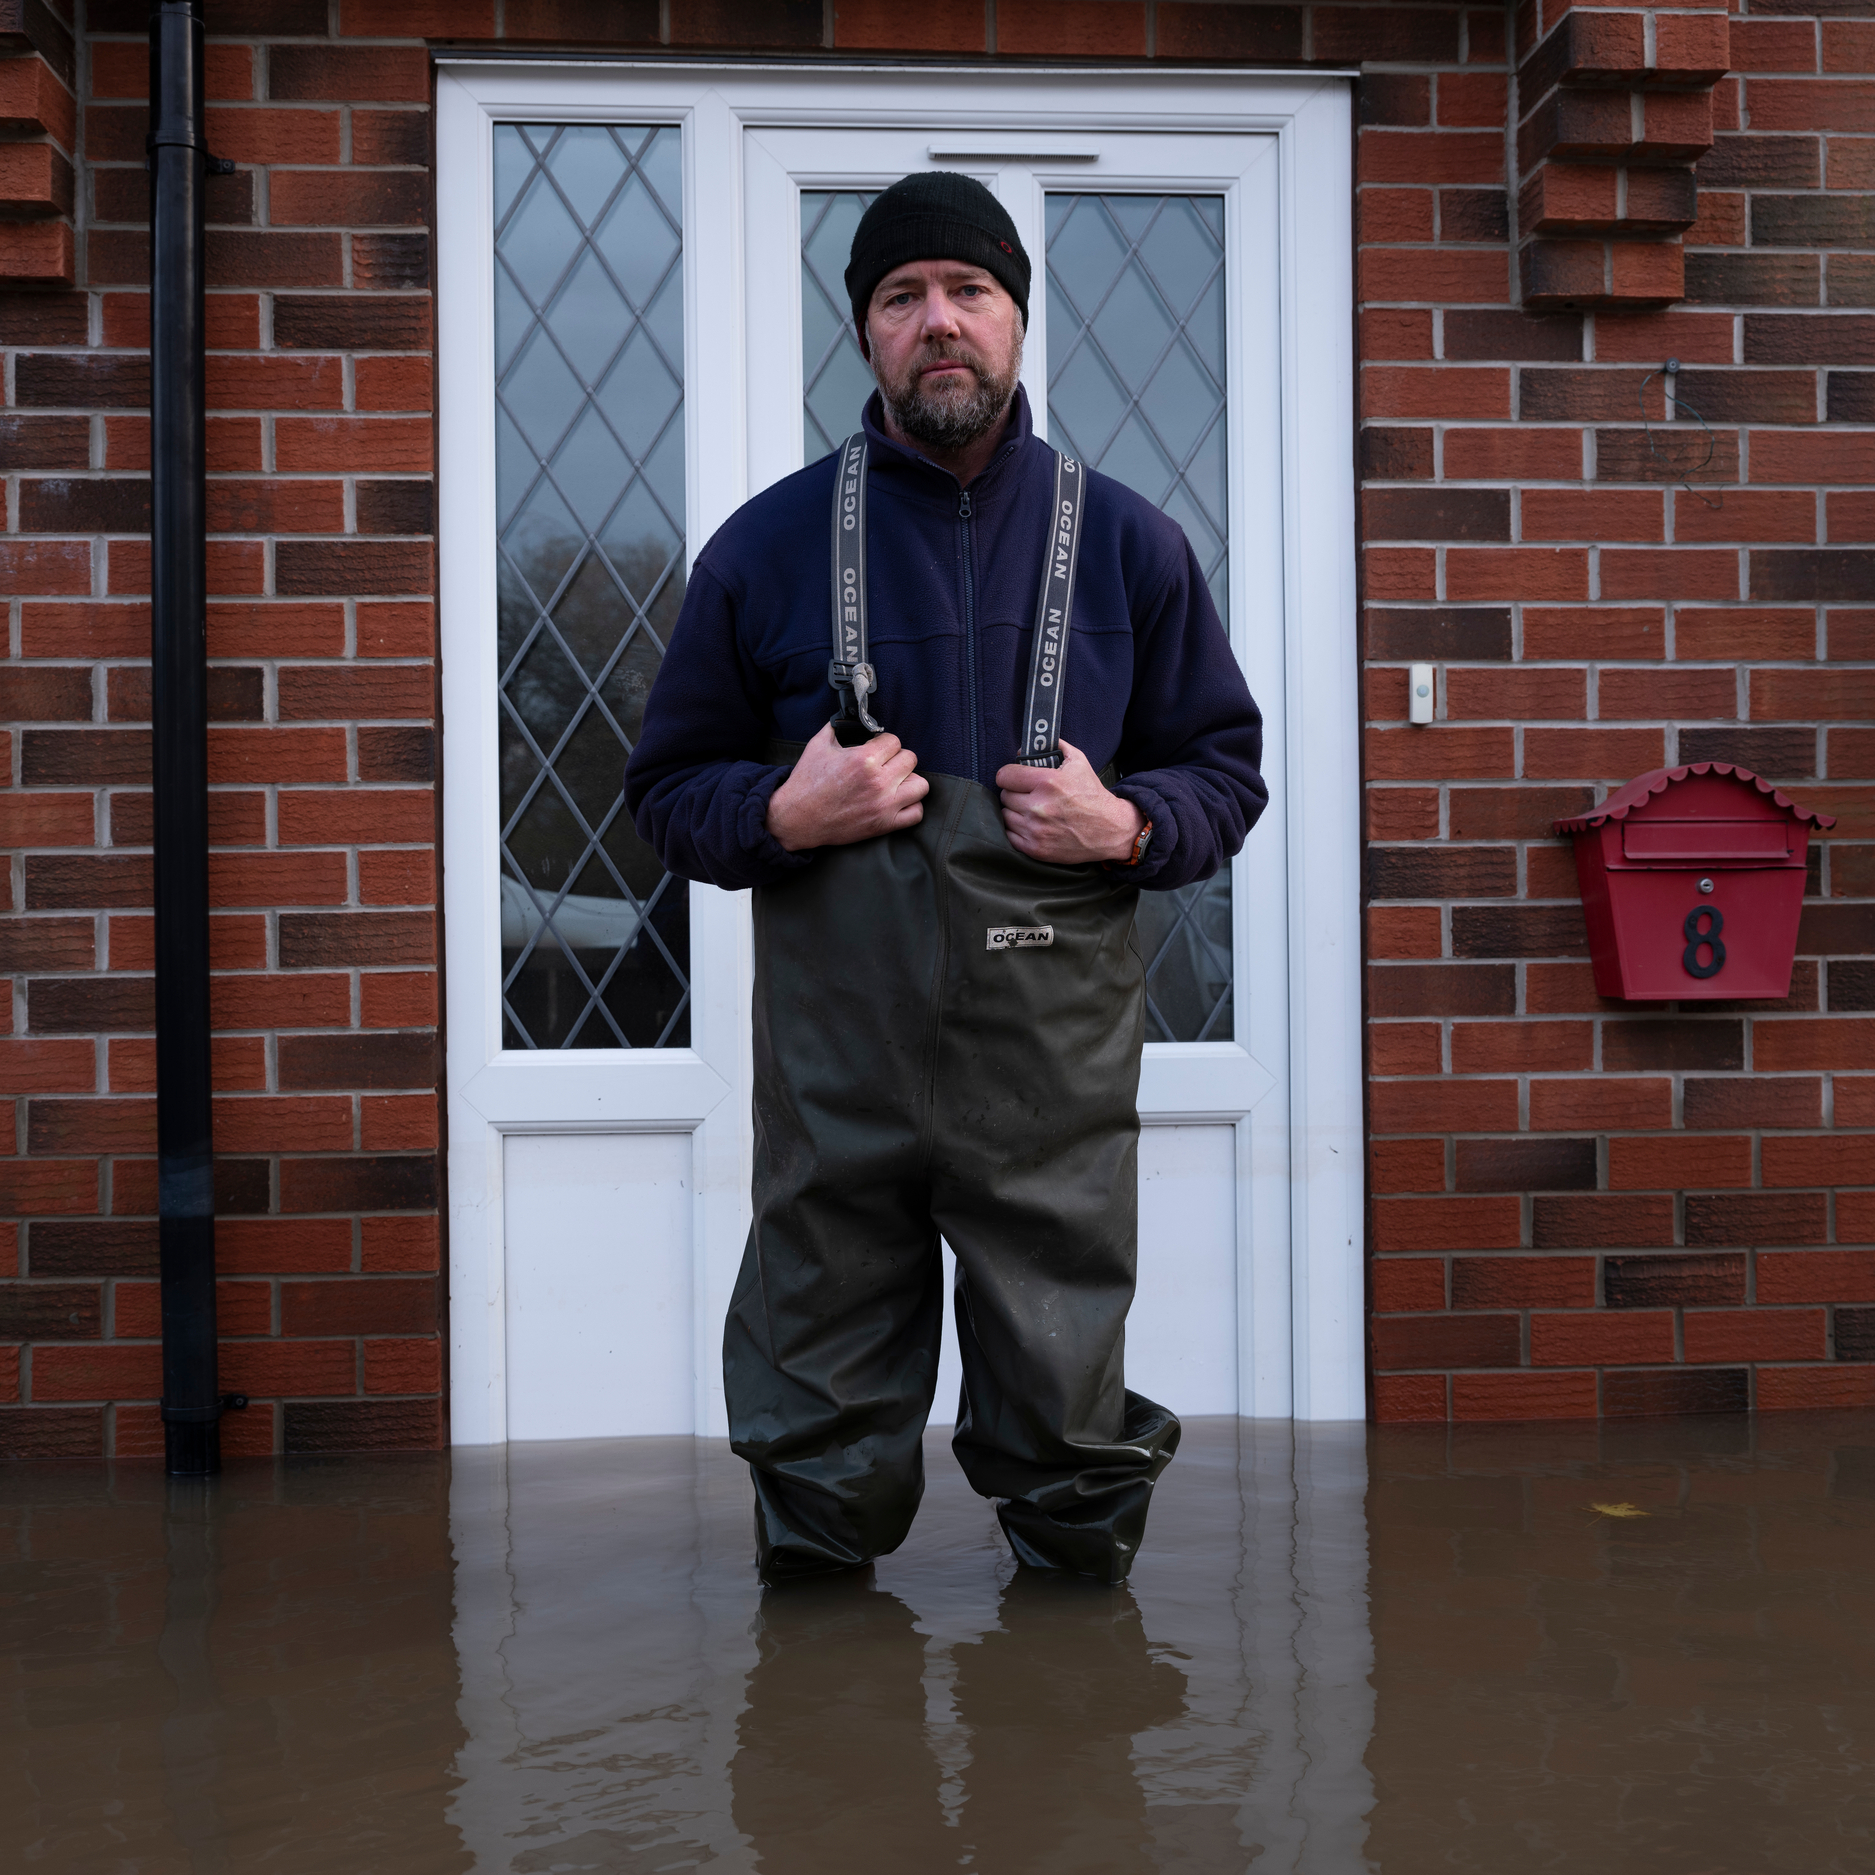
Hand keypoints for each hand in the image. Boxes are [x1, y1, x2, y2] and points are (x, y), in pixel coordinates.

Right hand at [765, 722, 928, 851]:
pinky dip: (911, 806)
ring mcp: (884, 805)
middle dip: (897, 758)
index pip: (894, 740)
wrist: (797, 818)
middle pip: (910, 759)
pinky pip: (916, 814)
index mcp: (864, 759)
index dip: (884, 742)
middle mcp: (879, 782)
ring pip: (920, 785)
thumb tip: (847, 717)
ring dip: (909, 781)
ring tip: (895, 782)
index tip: (876, 749)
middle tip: (884, 764)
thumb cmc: (806, 783)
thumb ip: (837, 726)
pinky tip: (897, 801)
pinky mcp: (884, 824)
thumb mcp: (818, 745)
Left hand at [995, 739, 1144, 864]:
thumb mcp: (1079, 762)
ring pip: (1006, 816)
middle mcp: (1039, 807)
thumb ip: (1056, 747)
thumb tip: (1031, 744)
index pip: (1005, 776)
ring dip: (1014, 812)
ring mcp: (1036, 830)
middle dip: (1014, 793)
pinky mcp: (1036, 849)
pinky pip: (1010, 836)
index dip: (1009, 775)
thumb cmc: (1093, 795)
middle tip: (1026, 794)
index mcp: (1048, 782)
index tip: (1014, 777)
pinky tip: (1030, 825)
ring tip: (1029, 810)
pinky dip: (1017, 830)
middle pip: (1005, 796)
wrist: (1110, 829)